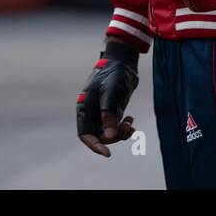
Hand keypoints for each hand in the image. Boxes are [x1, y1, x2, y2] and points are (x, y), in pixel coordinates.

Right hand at [76, 39, 138, 156]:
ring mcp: (103, 113)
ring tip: (130, 123)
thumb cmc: (113, 73)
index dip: (94, 145)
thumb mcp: (110, 92)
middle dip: (113, 136)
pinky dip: (124, 128)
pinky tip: (131, 121)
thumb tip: (110, 136)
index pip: (85, 134)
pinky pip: (117, 128)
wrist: (123, 62)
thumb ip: (109, 114)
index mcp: (84, 107)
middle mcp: (92, 113)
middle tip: (126, 127)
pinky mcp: (113, 112)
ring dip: (121, 133)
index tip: (107, 153)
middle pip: (99, 136)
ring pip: (109, 134)